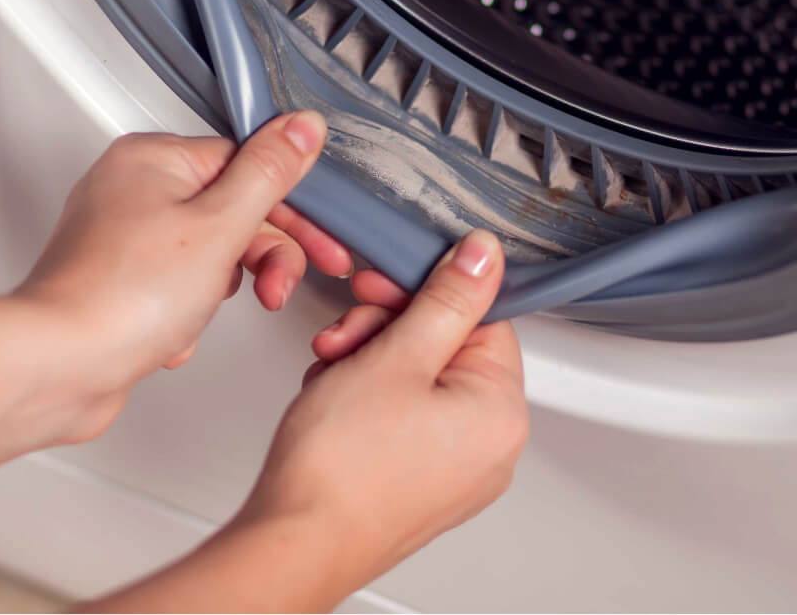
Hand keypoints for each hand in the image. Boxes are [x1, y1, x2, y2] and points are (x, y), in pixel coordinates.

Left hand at [14, 111, 353, 433]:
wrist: (59, 366)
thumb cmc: (124, 296)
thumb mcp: (221, 225)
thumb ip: (269, 173)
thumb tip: (301, 126)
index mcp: (153, 158)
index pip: (246, 166)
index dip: (289, 213)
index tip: (320, 246)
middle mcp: (130, 189)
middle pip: (229, 213)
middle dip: (257, 260)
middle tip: (276, 289)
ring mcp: (120, 238)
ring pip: (205, 258)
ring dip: (214, 295)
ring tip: (196, 319)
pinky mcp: (115, 284)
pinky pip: (174, 293)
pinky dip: (181, 318)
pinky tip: (166, 336)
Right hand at [237, 230, 528, 599]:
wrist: (295, 541)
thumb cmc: (341, 467)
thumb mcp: (396, 356)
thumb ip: (446, 300)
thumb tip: (484, 256)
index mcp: (501, 413)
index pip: (482, 318)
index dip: (424, 293)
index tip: (381, 285)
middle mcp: (489, 447)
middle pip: (446, 348)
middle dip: (386, 330)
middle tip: (347, 334)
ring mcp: (455, 470)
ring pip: (417, 379)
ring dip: (367, 360)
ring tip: (330, 371)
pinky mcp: (419, 482)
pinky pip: (403, 417)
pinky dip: (366, 397)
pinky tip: (332, 398)